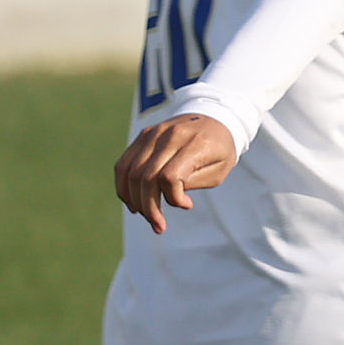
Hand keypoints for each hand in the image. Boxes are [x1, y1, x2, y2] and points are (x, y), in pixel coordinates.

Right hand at [114, 114, 237, 233]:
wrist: (214, 118)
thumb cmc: (220, 149)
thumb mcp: (218, 170)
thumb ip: (192, 182)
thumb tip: (168, 196)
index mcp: (194, 144)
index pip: (169, 176)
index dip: (173, 198)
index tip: (188, 206)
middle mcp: (169, 136)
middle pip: (146, 177)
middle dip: (149, 207)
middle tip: (159, 226)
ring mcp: (153, 133)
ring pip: (130, 172)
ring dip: (134, 200)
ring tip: (147, 216)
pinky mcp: (143, 136)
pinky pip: (124, 164)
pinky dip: (124, 186)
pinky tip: (133, 202)